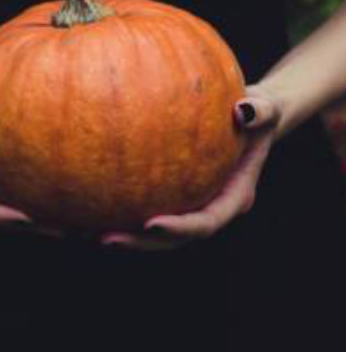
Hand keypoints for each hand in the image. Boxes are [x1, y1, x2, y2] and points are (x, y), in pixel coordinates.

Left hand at [100, 83, 282, 251]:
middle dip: (141, 243)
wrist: (249, 118)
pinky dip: (118, 207)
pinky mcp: (172, 193)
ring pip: (155, 231)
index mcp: (232, 197)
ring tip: (83, 231)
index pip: (205, 223)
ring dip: (124, 233)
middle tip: (105, 239)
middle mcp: (209, 207)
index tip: (150, 224)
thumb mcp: (267, 107)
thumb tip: (244, 111)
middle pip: (174, 239)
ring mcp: (190, 203)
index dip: (179, 229)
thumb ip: (262, 111)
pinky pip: (144, 202)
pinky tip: (87, 200)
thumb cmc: (257, 112)